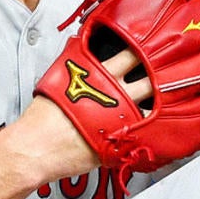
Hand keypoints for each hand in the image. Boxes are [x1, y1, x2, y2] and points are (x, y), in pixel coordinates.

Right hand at [0, 49, 152, 188]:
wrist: (34, 149)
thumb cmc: (40, 119)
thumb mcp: (56, 81)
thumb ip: (73, 66)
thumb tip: (79, 54)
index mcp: (96, 76)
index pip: (128, 55)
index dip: (141, 51)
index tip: (149, 49)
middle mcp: (112, 96)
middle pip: (147, 80)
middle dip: (158, 77)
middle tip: (165, 75)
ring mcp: (119, 120)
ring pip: (151, 108)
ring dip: (158, 104)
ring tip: (163, 102)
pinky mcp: (119, 143)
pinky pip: (142, 134)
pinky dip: (148, 131)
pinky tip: (150, 128)